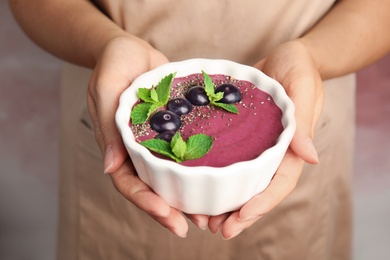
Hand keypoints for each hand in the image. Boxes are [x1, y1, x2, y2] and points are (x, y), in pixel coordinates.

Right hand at [87, 36, 208, 236]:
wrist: (131, 49)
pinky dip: (199, 168)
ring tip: (211, 215)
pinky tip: (218, 177)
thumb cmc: (113, 64)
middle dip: (171, 210)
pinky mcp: (175, 129)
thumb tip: (110, 167)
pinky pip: (187, 152)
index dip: (146, 202)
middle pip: (153, 187)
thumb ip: (107, 125)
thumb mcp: (106, 88)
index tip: (168, 216)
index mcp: (118, 147)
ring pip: (172, 176)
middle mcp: (138, 150)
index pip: (128, 183)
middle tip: (194, 227)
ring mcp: (158, 142)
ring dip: (188, 197)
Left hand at [208, 40, 323, 238]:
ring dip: (223, 202)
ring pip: (241, 181)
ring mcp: (256, 146)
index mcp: (291, 147)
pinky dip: (214, 176)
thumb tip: (311, 159)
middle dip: (238, 214)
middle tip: (214, 229)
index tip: (240, 218)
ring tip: (201, 219)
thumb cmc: (299, 67)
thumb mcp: (303, 86)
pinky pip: (227, 160)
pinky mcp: (240, 136)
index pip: (279, 183)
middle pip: (257, 190)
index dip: (261, 203)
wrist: (285, 55)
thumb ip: (304, 121)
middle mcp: (273, 152)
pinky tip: (195, 186)